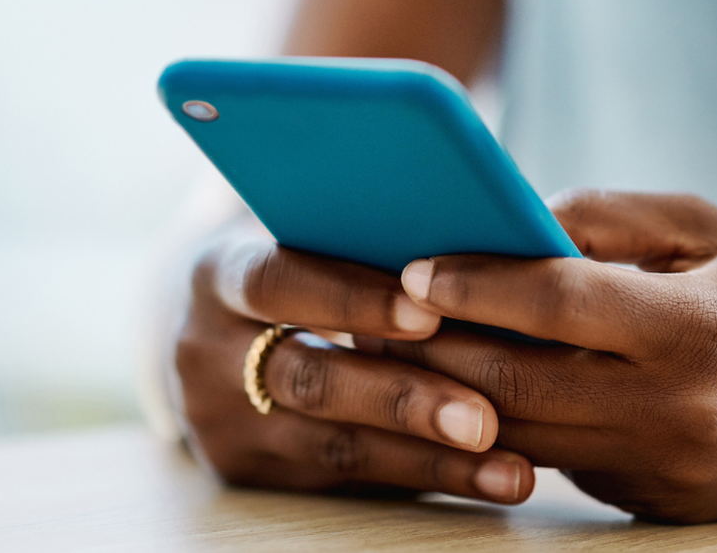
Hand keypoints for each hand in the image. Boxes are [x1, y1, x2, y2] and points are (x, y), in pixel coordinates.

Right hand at [173, 217, 534, 503]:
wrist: (212, 334)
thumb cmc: (295, 267)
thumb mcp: (300, 239)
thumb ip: (365, 239)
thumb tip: (486, 238)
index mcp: (217, 275)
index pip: (278, 282)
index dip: (351, 298)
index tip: (430, 312)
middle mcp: (206, 353)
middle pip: (309, 379)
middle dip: (402, 400)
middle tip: (482, 418)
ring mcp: (224, 423)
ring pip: (336, 446)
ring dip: (432, 459)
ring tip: (510, 470)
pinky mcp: (250, 474)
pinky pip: (349, 479)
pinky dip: (425, 477)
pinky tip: (486, 478)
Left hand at [366, 191, 716, 521]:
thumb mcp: (713, 231)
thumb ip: (611, 220)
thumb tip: (512, 221)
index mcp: (695, 331)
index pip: (558, 305)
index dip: (475, 283)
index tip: (412, 265)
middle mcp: (677, 413)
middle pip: (516, 384)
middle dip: (431, 349)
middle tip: (371, 314)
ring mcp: (663, 472)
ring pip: (521, 435)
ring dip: (448, 396)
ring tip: (395, 352)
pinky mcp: (652, 505)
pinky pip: (557, 461)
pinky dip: (504, 425)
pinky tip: (464, 388)